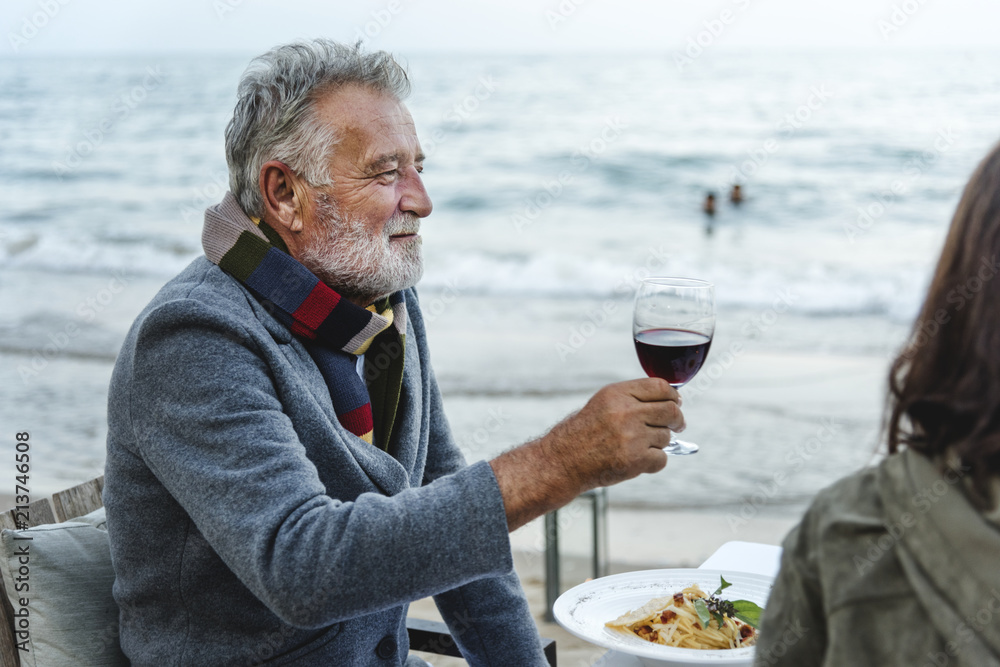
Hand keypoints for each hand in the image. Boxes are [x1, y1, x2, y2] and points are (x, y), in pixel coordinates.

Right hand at [546, 377, 684, 488]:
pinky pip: (661, 459)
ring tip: (638, 446)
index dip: (673, 396)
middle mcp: (626, 412)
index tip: (676, 403)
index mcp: (617, 394)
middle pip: (671, 411)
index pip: (660, 386)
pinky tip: (636, 460)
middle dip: (677, 420)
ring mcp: (632, 437)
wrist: (564, 460)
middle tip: (676, 425)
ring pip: (666, 437)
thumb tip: (670, 399)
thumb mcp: (604, 402)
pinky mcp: (635, 460)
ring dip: (658, 443)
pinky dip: (653, 462)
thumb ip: (633, 397)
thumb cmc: (584, 432)